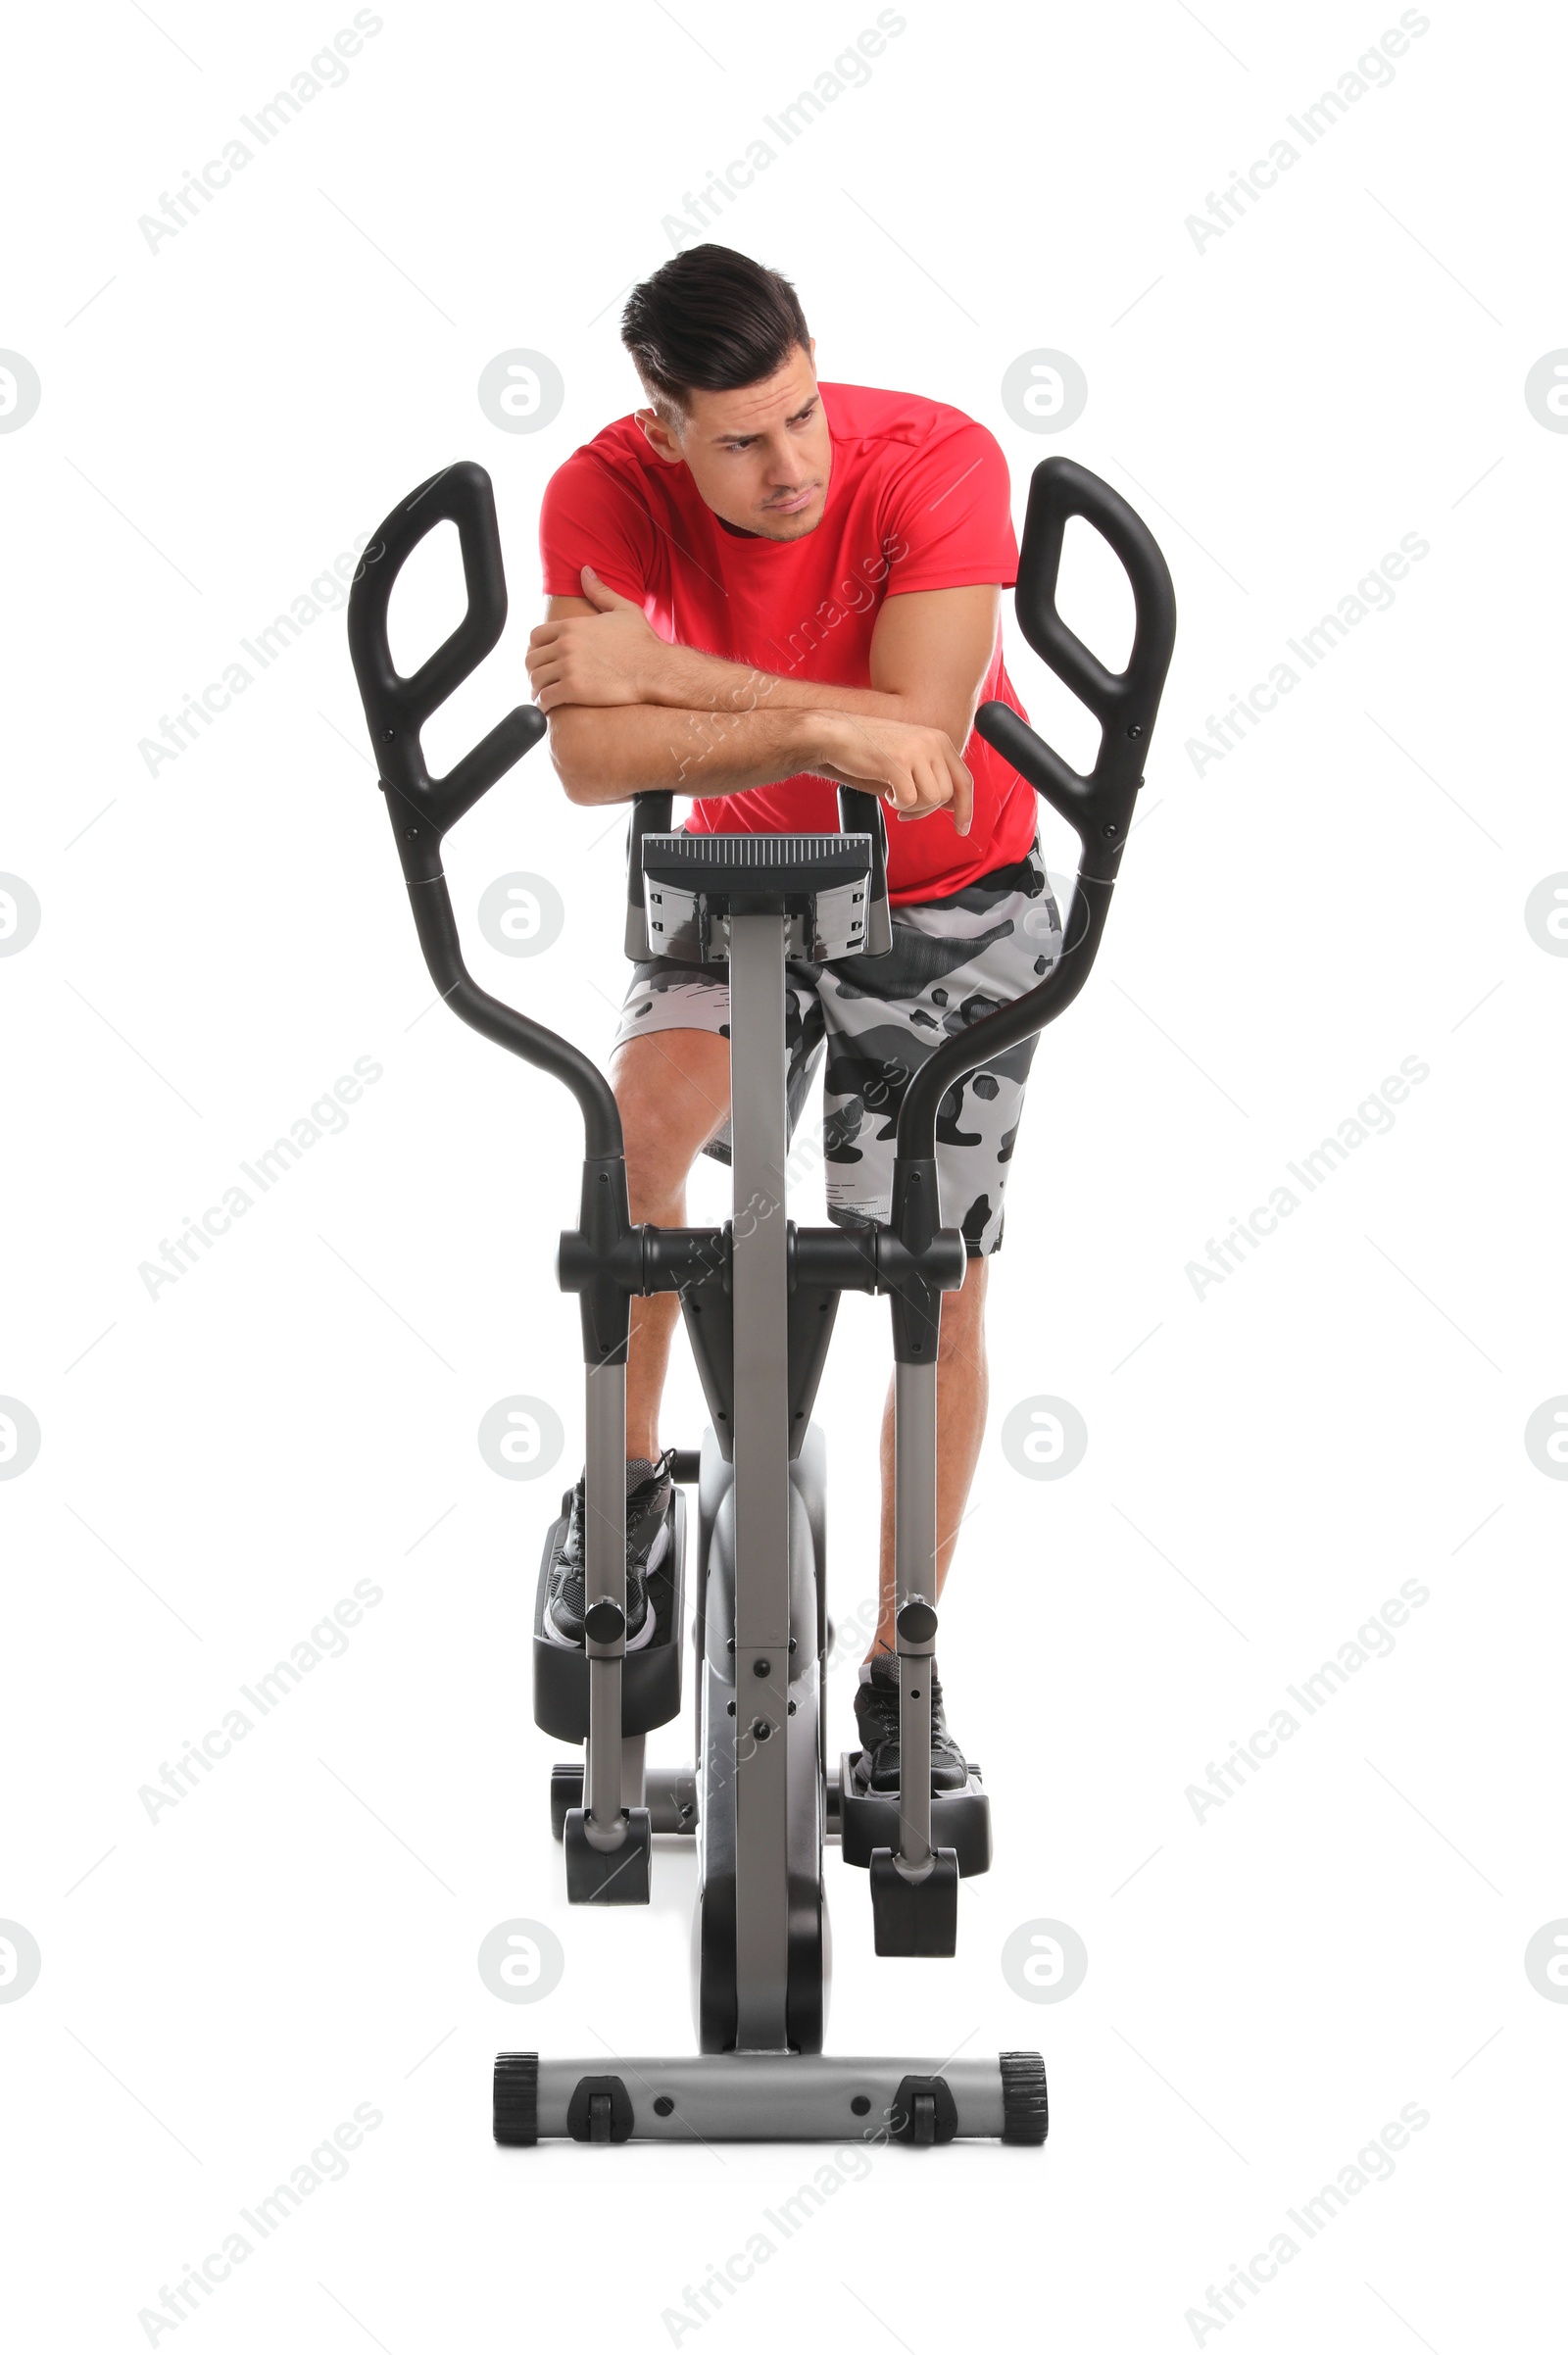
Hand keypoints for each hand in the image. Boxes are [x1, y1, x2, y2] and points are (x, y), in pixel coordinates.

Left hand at [526, 567, 667, 710]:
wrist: (656, 669)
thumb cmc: (643, 642)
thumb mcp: (623, 609)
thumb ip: (600, 591)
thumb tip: (585, 570)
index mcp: (572, 626)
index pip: (535, 636)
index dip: (536, 649)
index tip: (542, 659)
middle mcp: (566, 645)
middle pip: (531, 658)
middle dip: (534, 670)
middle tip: (541, 680)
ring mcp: (568, 667)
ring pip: (535, 679)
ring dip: (536, 689)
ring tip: (543, 695)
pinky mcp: (573, 689)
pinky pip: (545, 698)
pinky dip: (543, 705)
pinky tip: (548, 708)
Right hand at [809, 711, 972, 835]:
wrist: (837, 733)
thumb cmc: (869, 746)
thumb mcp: (910, 755)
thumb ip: (933, 775)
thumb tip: (953, 804)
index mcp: (939, 740)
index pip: (965, 780)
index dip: (966, 808)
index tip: (962, 827)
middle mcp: (932, 743)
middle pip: (947, 794)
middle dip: (927, 810)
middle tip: (907, 809)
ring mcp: (916, 751)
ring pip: (932, 799)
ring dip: (912, 807)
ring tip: (895, 796)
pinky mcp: (898, 763)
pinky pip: (910, 800)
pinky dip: (898, 804)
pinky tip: (887, 792)